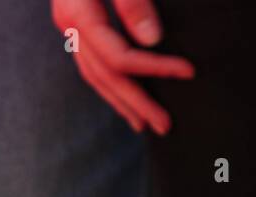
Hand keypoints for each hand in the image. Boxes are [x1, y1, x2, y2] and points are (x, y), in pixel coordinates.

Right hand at [51, 0, 194, 133]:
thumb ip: (132, 2)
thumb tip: (152, 40)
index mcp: (77, 12)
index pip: (117, 56)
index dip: (154, 67)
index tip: (188, 72)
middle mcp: (68, 23)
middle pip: (104, 76)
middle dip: (136, 102)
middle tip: (165, 125)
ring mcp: (67, 24)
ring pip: (92, 74)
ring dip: (119, 101)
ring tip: (142, 123)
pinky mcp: (73, 19)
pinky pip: (89, 61)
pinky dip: (107, 82)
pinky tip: (120, 93)